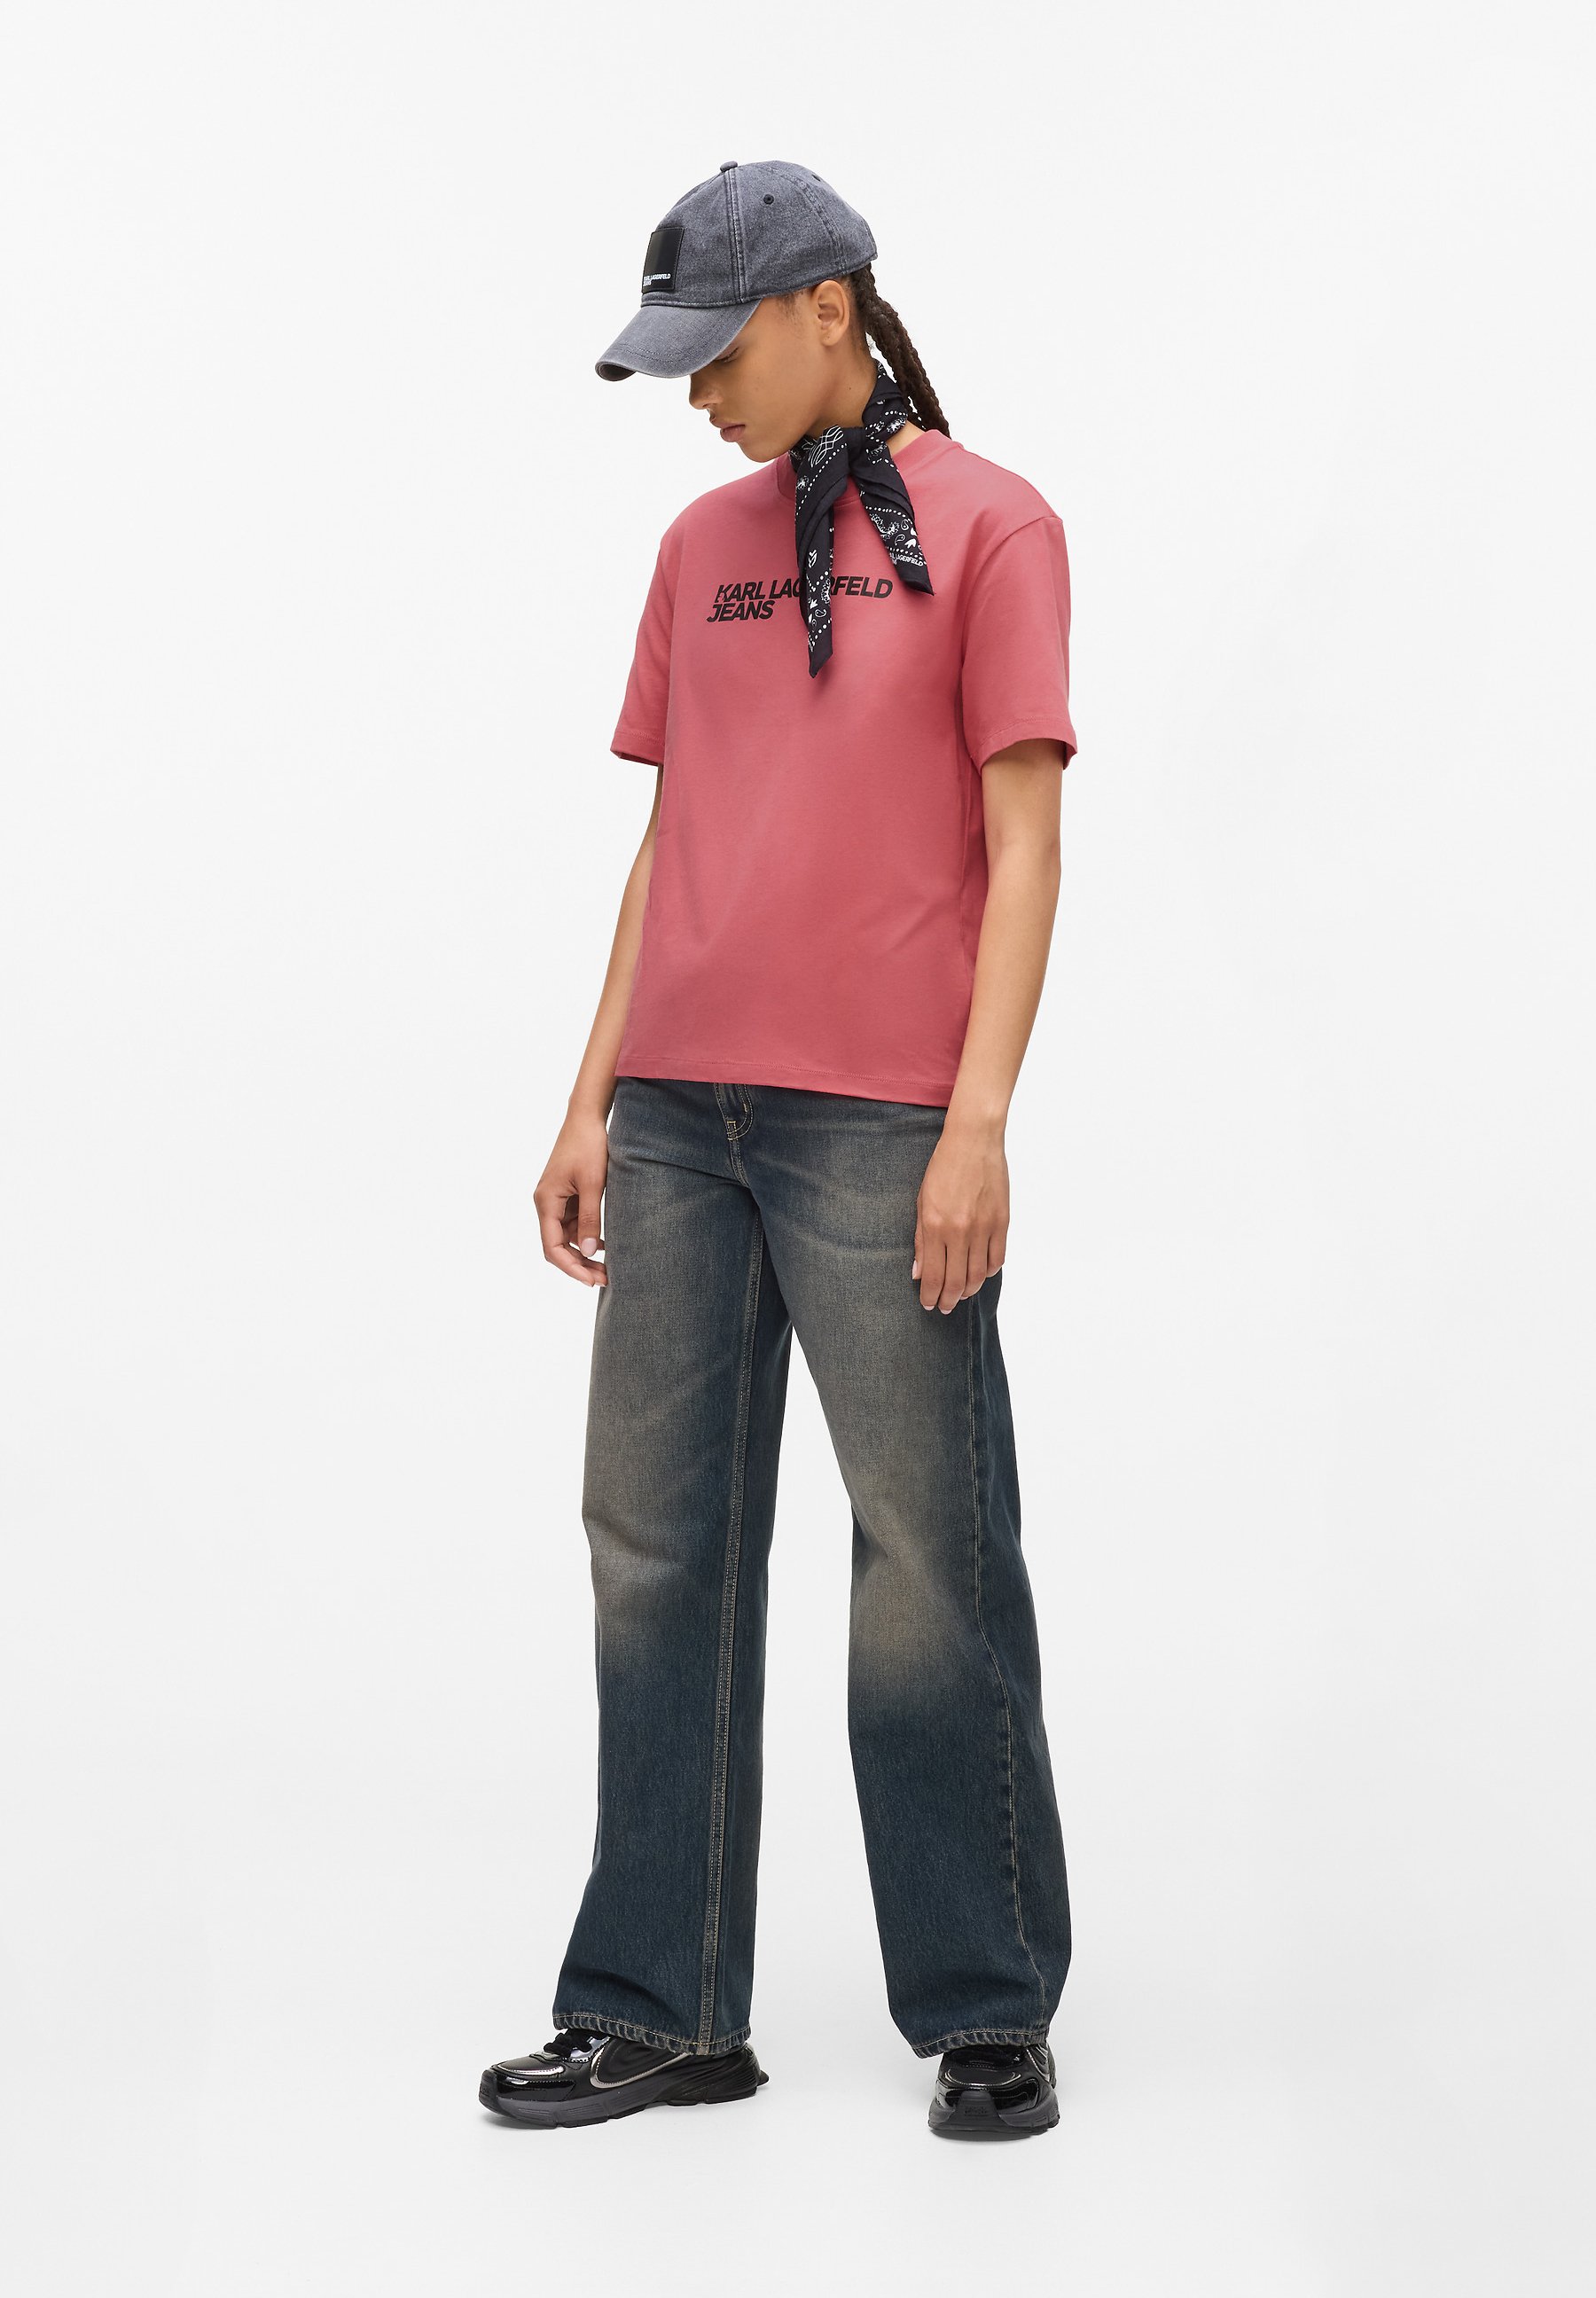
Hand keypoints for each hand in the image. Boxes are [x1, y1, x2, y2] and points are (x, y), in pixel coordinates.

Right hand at [535, 1107, 611, 1286]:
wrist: (587, 1117)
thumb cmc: (589, 1146)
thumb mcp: (593, 1184)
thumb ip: (590, 1218)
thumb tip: (587, 1252)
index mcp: (546, 1201)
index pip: (552, 1247)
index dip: (571, 1267)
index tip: (591, 1281)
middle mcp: (546, 1203)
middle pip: (557, 1246)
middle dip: (579, 1265)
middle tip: (605, 1279)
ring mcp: (556, 1200)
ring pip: (566, 1237)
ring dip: (584, 1253)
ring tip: (608, 1267)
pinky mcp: (567, 1195)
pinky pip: (573, 1223)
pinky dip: (586, 1236)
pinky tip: (604, 1244)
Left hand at [911, 1121, 1008, 1311]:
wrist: (974, 1141)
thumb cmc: (943, 1168)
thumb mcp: (922, 1202)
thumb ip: (921, 1240)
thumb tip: (918, 1273)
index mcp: (936, 1226)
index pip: (933, 1275)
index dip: (930, 1295)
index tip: (928, 1304)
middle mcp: (961, 1231)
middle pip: (956, 1281)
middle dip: (948, 1300)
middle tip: (944, 1306)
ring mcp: (984, 1228)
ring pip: (978, 1275)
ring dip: (968, 1290)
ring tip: (960, 1294)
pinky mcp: (1002, 1222)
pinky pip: (997, 1259)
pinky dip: (988, 1272)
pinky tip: (979, 1274)